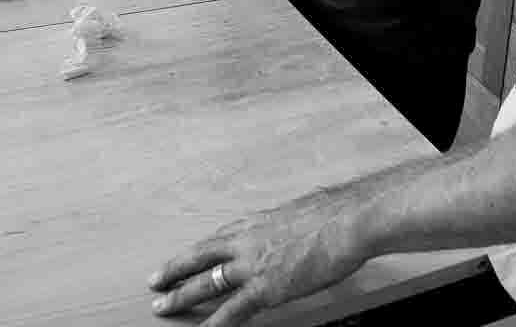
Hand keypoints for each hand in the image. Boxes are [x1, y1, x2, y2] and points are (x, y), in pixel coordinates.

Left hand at [149, 187, 368, 324]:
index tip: (181, 258)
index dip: (196, 251)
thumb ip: (284, 227)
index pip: (217, 239)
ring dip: (182, 297)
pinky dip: (215, 325)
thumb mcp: (300, 214)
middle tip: (154, 282)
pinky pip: (233, 311)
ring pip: (207, 282)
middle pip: (201, 257)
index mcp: (257, 222)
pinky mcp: (266, 287)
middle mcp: (248, 240)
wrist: (347, 221)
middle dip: (175, 271)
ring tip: (162, 308)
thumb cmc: (332, 215)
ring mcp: (254, 264)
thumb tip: (287, 232)